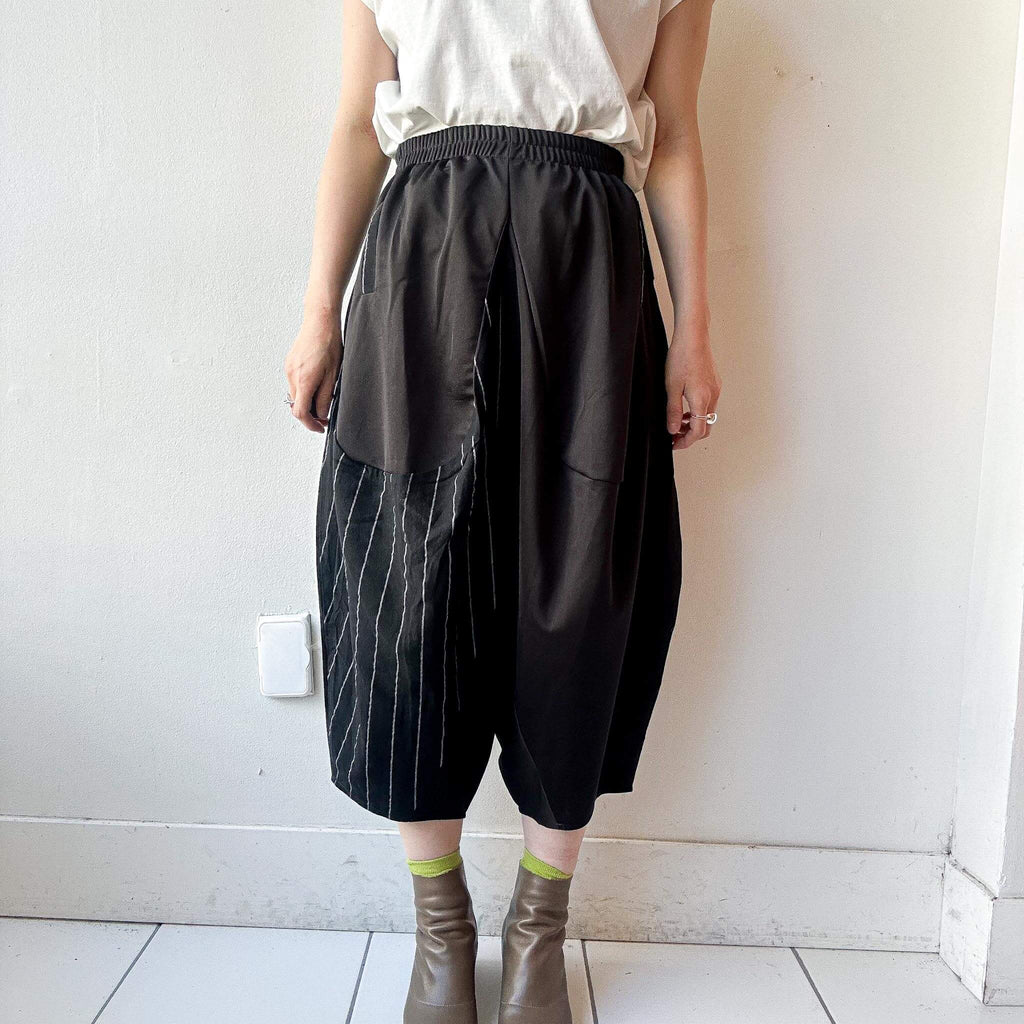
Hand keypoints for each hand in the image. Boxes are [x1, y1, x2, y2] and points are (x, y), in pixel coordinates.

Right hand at [284, 307, 340, 433]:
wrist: (320, 321)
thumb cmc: (329, 344)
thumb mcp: (333, 375)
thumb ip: (325, 397)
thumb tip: (322, 414)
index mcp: (304, 380)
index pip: (300, 413)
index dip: (310, 424)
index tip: (320, 428)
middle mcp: (292, 376)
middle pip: (296, 405)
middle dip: (310, 415)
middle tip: (324, 417)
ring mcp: (288, 369)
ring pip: (295, 395)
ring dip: (307, 402)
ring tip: (323, 399)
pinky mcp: (289, 363)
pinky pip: (294, 384)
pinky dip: (304, 390)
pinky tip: (316, 385)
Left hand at [666, 322, 720, 450]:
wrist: (693, 336)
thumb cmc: (681, 357)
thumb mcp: (671, 387)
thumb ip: (673, 411)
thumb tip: (673, 430)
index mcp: (702, 399)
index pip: (698, 431)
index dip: (685, 441)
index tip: (674, 444)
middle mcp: (713, 396)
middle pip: (706, 427)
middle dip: (690, 435)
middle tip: (674, 436)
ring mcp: (715, 389)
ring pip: (707, 416)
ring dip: (694, 423)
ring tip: (677, 422)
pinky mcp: (714, 383)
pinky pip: (708, 405)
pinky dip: (697, 412)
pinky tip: (685, 407)